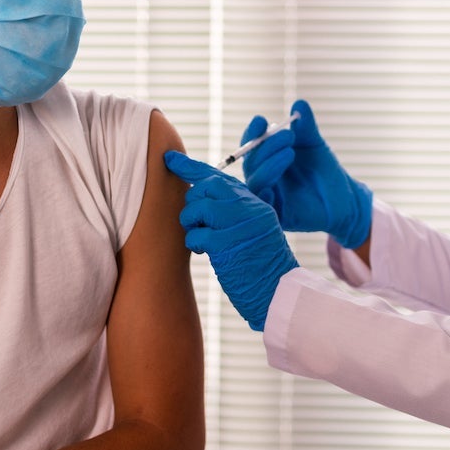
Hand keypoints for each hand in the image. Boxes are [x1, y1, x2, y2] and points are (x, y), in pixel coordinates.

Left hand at [164, 152, 299, 330]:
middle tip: (199, 224)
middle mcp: (248, 207)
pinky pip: (196, 233)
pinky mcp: (227, 243)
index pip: (219, 176)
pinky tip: (204, 253)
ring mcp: (239, 223)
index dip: (190, 166)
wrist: (278, 291)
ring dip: (191, 224)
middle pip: (206, 187)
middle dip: (193, 205)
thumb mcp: (252, 229)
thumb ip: (232, 210)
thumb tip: (198, 194)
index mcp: (254, 201)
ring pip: (198, 207)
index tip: (170, 158)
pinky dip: (194, 243)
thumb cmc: (261, 264)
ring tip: (201, 240)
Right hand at [241, 99, 371, 248]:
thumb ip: (306, 127)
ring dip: (269, 165)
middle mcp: (263, 176)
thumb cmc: (325, 171)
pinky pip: (262, 205)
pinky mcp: (276, 214)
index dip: (252, 133)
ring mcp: (268, 195)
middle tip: (289, 135)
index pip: (251, 144)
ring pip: (255, 181)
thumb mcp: (315, 145)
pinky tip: (273, 186)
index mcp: (267, 158)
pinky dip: (264, 193)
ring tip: (291, 153)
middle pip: (251, 161)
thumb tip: (300, 103)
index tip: (261, 121)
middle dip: (266, 146)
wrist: (344, 198)